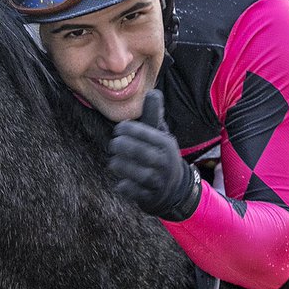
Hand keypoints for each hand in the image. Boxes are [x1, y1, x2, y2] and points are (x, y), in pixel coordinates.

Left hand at [109, 90, 200, 221]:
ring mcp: (158, 181)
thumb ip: (154, 114)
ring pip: (133, 171)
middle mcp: (164, 162)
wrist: (175, 190)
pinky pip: (132, 191)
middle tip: (113, 145)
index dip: (127, 129)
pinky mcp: (150, 197)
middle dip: (120, 146)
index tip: (118, 130)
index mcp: (165, 144)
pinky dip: (124, 187)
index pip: (144, 132)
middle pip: (137, 151)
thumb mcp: (161, 135)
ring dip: (119, 166)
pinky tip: (121, 183)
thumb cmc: (161, 155)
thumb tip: (153, 91)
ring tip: (115, 162)